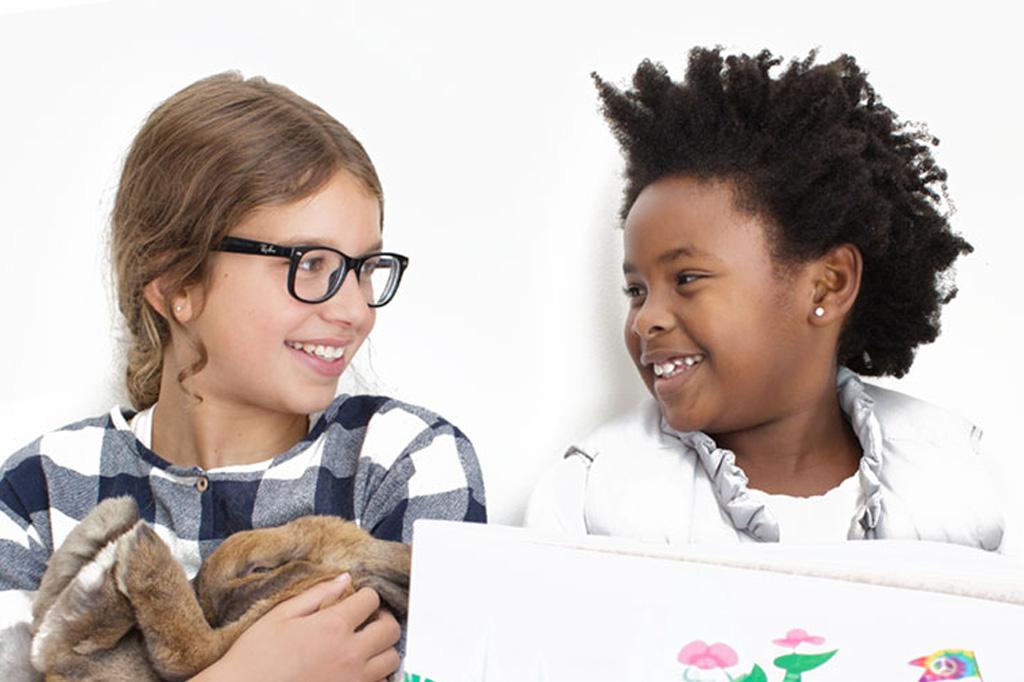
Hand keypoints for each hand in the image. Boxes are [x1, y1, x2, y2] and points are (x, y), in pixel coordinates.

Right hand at [191, 574, 401, 681]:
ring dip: (383, 649)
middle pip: (391, 630)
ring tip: (367, 645)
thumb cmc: (255, 656)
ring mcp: (353, 679)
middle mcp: (349, 654)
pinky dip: (376, 676)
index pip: (371, 600)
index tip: (359, 599)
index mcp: (332, 626)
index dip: (366, 595)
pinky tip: (359, 669)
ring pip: (392, 660)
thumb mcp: (281, 615)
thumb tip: (344, 579)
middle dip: (383, 619)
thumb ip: (317, 594)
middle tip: (370, 619)